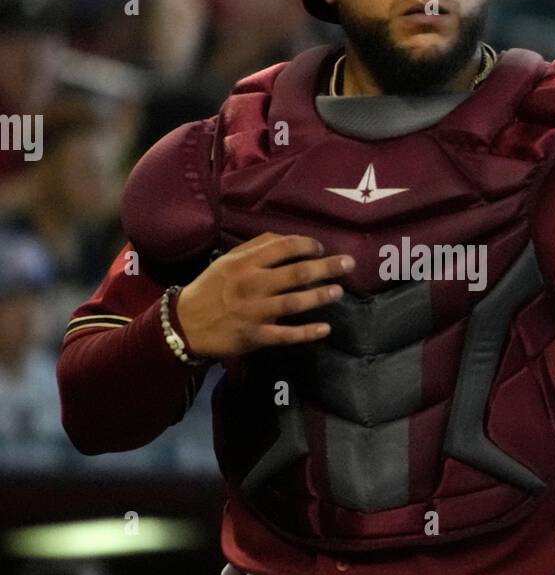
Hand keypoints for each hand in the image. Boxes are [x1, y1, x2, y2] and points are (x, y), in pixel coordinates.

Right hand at [175, 233, 354, 358]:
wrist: (185, 324)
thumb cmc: (211, 288)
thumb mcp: (228, 260)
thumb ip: (256, 247)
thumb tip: (286, 239)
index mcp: (246, 263)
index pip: (283, 247)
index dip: (307, 245)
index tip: (321, 248)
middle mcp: (253, 285)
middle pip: (296, 273)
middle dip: (326, 267)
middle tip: (349, 264)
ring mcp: (255, 312)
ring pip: (293, 303)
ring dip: (319, 297)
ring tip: (339, 292)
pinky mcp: (255, 336)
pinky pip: (285, 335)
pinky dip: (306, 333)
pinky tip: (325, 329)